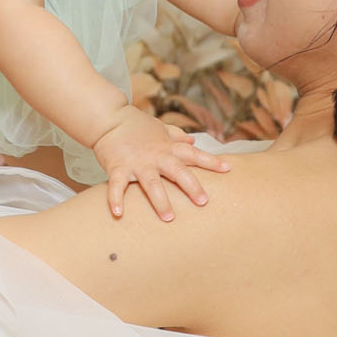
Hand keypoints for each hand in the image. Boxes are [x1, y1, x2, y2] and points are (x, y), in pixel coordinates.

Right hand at [92, 106, 228, 221]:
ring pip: (152, 184)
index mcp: (168, 147)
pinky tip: (119, 214)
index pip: (193, 154)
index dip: (211, 161)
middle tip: (203, 202)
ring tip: (169, 218)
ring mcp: (137, 163)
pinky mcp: (118, 168)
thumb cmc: (135, 125)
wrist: (109, 118)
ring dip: (160, 201)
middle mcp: (156, 156)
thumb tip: (193, 140)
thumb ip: (177, 136)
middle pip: (178, 172)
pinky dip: (116, 200)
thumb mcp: (160, 128)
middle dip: (191, 186)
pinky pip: (117, 186)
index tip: (228, 169)